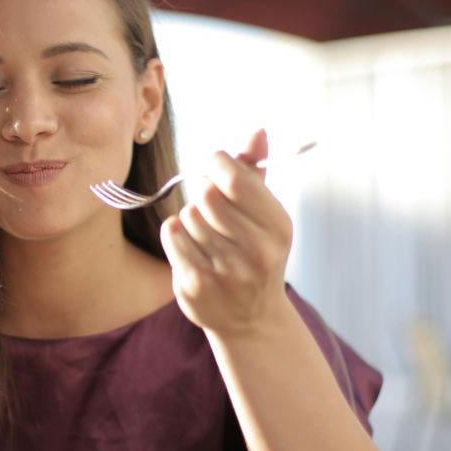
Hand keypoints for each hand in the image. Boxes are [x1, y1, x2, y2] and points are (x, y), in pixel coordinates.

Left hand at [160, 129, 292, 336]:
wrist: (251, 319)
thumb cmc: (256, 254)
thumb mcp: (266, 214)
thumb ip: (256, 172)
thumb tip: (257, 131)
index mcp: (278, 227)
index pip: (235, 179)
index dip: (217, 163)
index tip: (215, 165)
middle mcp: (256, 251)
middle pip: (206, 194)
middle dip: (202, 190)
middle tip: (208, 201)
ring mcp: (225, 271)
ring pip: (187, 214)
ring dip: (191, 217)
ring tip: (207, 234)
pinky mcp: (195, 284)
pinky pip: (172, 234)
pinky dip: (176, 233)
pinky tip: (192, 247)